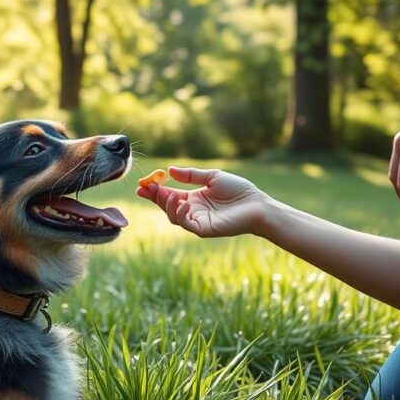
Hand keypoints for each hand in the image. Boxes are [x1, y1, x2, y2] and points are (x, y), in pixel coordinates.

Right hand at [135, 166, 269, 237]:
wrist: (256, 204)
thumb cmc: (238, 190)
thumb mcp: (212, 177)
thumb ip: (191, 175)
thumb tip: (169, 170)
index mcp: (193, 198)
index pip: (169, 194)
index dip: (155, 190)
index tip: (143, 183)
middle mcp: (193, 210)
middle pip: (167, 206)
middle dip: (155, 197)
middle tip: (146, 188)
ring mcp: (197, 221)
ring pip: (173, 216)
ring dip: (166, 205)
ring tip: (169, 193)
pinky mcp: (203, 229)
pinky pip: (186, 224)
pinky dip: (180, 214)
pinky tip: (184, 202)